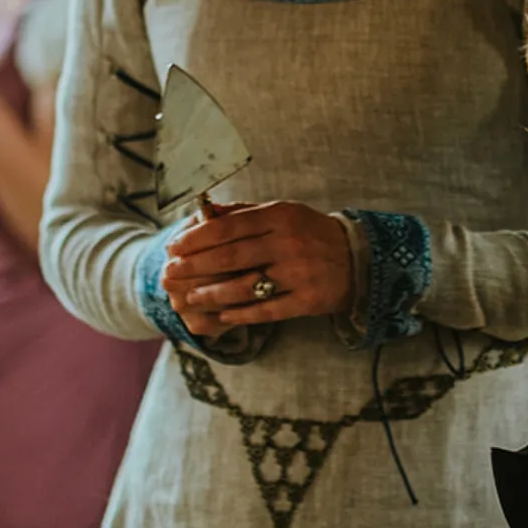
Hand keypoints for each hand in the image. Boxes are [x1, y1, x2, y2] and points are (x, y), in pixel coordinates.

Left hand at [161, 200, 353, 336]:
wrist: (358, 259)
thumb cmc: (309, 233)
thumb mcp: (282, 213)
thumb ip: (244, 212)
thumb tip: (205, 212)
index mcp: (280, 216)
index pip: (229, 226)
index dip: (196, 238)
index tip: (174, 247)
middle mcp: (289, 243)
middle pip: (231, 256)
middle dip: (195, 266)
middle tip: (170, 274)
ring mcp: (299, 273)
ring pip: (245, 286)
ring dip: (212, 294)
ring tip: (190, 297)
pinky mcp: (308, 300)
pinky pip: (267, 310)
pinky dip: (241, 315)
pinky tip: (222, 316)